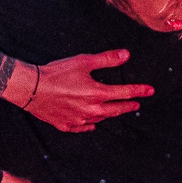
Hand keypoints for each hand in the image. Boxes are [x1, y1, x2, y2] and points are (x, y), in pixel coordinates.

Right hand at [20, 48, 152, 132]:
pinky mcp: (65, 124)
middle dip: (128, 106)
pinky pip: (82, 128)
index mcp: (98, 94)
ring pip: (100, 119)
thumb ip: (107, 59)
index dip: (139, 90)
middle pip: (116, 110)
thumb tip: (126, 55)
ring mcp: (78, 120)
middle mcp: (91, 110)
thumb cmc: (56, 73)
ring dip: (109, 114)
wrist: (31, 88)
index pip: (125, 92)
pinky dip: (89, 125)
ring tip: (115, 111)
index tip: (150, 90)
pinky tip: (92, 125)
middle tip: (137, 104)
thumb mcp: (84, 61)